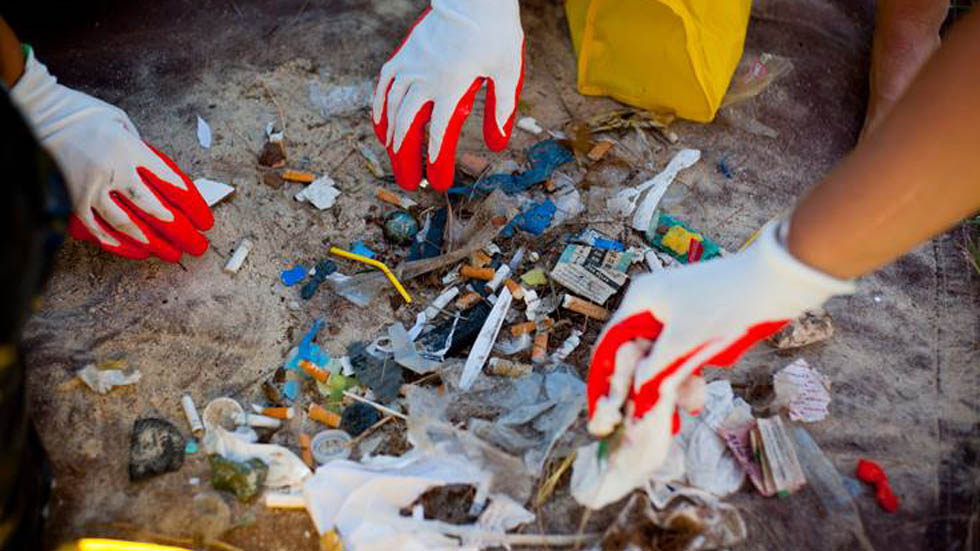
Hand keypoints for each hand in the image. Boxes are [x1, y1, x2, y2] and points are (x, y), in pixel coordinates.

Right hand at [10, 48, 212, 261]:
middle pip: (154, 208)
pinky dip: (114, 241)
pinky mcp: (72, 198)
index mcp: (131, 149)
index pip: (171, 182)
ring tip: (169, 253)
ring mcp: (92, 187)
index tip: (204, 219)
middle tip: (196, 244)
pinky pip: (96, 227)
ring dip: (151, 242)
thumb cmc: (85, 113)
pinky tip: (133, 251)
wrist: (41, 112)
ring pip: (126, 223)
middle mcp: (114, 171)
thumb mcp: (123, 121)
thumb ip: (141, 148)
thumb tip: (157, 173)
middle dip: (179, 230)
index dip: (191, 204)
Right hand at [372, 0, 523, 191]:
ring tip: (396, 160)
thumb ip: (502, 109)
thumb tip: (496, 144)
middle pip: (408, 128)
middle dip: (407, 159)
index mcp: (452, 86)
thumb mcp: (507, 70)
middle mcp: (425, 79)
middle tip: (409, 183)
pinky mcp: (404, 55)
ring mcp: (410, 66)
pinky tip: (382, 129)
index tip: (440, 182)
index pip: (439, 134)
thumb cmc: (494, 31)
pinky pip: (384, 86)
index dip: (437, 162)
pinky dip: (380, 110)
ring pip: (392, 109)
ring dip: (393, 140)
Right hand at [575, 221, 854, 507]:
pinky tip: (695, 398)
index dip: (605, 382)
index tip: (603, 412)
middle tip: (641, 421)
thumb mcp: (684, 345)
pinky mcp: (696, 320)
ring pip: (661, 357)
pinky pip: (681, 353)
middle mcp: (652, 304)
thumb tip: (635, 399)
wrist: (774, 283)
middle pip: (636, 354)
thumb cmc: (724, 307)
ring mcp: (675, 311)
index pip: (609, 345)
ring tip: (681, 413)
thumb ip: (655, 374)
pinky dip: (686, 374)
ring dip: (670, 385)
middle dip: (643, 389)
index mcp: (640, 301)